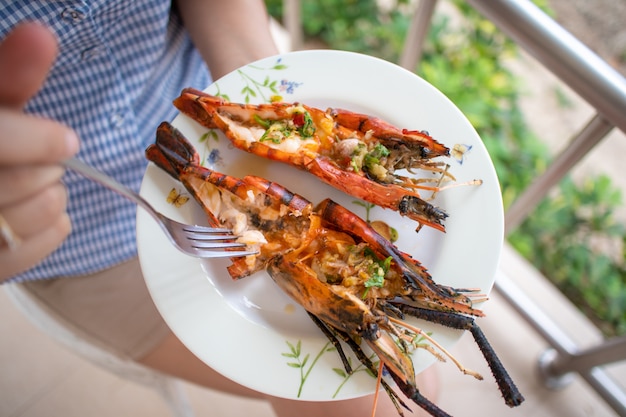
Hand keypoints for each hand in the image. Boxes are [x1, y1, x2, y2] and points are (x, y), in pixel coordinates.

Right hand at [0, 22, 78, 281]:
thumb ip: (10, 72)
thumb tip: (40, 34)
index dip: (35, 143)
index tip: (67, 140)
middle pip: (13, 184)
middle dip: (43, 166)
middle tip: (45, 160)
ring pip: (30, 218)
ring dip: (50, 197)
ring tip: (39, 184)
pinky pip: (36, 249)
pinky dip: (52, 228)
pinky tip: (44, 212)